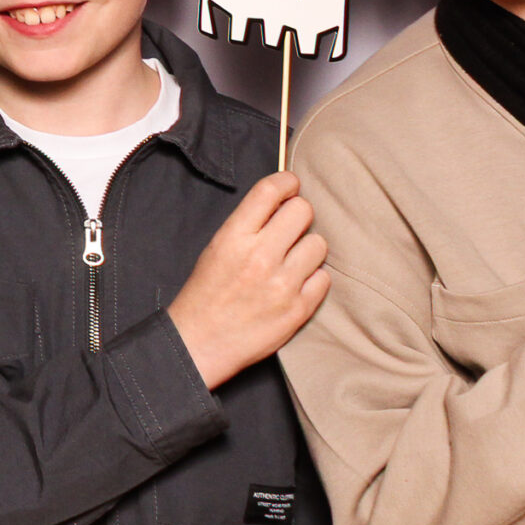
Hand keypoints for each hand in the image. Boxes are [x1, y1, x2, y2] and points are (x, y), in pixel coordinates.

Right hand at [168, 172, 330, 388]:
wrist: (201, 342)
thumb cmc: (206, 293)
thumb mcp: (216, 248)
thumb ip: (248, 225)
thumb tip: (282, 202)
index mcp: (234, 238)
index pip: (270, 191)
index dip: (286, 182)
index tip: (290, 185)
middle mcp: (260, 257)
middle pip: (302, 211)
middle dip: (299, 214)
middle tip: (291, 226)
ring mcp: (282, 285)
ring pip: (318, 244)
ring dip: (307, 248)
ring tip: (292, 259)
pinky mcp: (298, 310)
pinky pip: (324, 278)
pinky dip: (313, 278)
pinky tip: (296, 283)